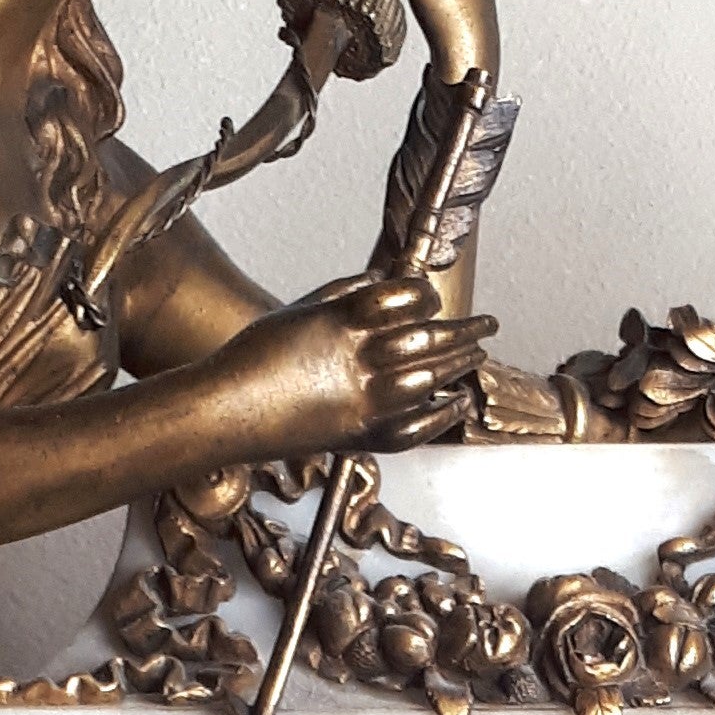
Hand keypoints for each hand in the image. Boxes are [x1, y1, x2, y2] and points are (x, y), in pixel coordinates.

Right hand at [215, 274, 498, 461]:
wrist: (227, 411)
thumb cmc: (255, 357)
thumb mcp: (300, 309)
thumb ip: (345, 292)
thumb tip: (382, 278)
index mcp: (343, 321)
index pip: (406, 298)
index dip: (427, 295)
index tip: (433, 296)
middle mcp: (358, 361)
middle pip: (428, 339)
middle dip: (464, 330)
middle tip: (487, 324)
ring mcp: (363, 402)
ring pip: (430, 378)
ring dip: (459, 364)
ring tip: (478, 354)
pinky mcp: (362, 436)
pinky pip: (415, 427)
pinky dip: (442, 415)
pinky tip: (457, 402)